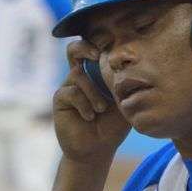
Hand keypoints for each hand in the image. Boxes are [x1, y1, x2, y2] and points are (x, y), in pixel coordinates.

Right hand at [53, 39, 129, 163]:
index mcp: (98, 73)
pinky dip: (84, 103)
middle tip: (97, 54)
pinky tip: (90, 116)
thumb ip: (125, 84)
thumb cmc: (114, 125)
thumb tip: (130, 64)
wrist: (98, 149)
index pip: (96, 48)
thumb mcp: (125, 103)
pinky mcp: (60, 99)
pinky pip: (71, 92)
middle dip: (85, 47)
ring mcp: (69, 86)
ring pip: (77, 74)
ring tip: (101, 109)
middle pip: (75, 48)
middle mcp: (82, 76)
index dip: (102, 41)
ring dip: (93, 92)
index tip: (114, 43)